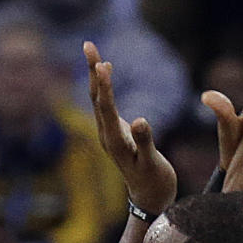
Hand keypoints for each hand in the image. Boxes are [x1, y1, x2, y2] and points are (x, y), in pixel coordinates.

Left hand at [84, 41, 176, 214]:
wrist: (149, 198)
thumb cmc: (154, 182)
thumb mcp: (152, 163)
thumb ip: (145, 142)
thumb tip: (141, 120)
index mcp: (115, 141)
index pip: (106, 109)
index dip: (104, 86)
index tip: (101, 64)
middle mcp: (106, 135)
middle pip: (96, 98)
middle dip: (92, 72)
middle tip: (88, 44)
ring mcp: (109, 133)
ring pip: (98, 99)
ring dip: (95, 75)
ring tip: (91, 50)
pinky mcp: (114, 131)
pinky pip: (105, 103)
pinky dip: (103, 84)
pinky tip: (105, 70)